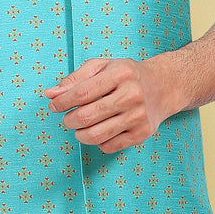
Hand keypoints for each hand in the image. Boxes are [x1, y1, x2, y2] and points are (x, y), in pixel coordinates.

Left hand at [44, 55, 178, 153]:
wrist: (163, 86)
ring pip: (96, 135)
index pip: (82, 92)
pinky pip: (109, 146)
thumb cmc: (126, 75)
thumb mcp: (102, 66)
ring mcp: (138, 116)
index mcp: (120, 73)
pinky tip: (99, 131)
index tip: (53, 105)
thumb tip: (50, 94)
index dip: (62, 102)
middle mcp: (131, 95)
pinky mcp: (142, 134)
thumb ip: (75, 78)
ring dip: (79, 134)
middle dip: (69, 120)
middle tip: (67, 119)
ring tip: (79, 128)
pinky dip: (98, 142)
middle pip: (87, 116)